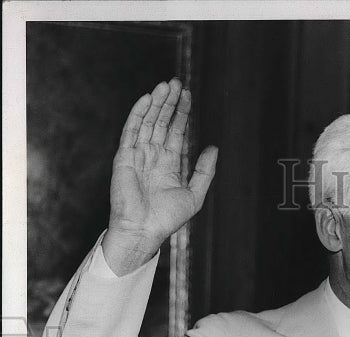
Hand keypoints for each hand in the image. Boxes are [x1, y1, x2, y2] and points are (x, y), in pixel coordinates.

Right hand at [102, 79, 217, 274]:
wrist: (144, 230)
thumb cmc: (167, 218)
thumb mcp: (194, 194)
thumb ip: (204, 171)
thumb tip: (213, 148)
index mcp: (169, 163)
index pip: (176, 131)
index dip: (181, 113)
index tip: (187, 96)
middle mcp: (153, 156)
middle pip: (162, 122)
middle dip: (169, 103)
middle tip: (177, 83)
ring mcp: (138, 155)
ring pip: (147, 122)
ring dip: (156, 103)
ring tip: (165, 85)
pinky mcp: (124, 157)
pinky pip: (131, 131)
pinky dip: (138, 114)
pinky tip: (147, 99)